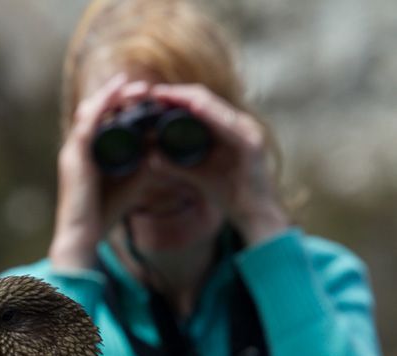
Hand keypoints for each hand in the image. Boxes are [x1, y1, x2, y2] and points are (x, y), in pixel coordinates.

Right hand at [49, 74, 151, 269]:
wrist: (83, 235)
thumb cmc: (104, 213)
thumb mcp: (132, 182)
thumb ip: (144, 164)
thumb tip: (161, 146)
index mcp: (89, 153)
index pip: (103, 119)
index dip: (123, 106)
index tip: (148, 99)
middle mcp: (78, 148)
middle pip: (96, 110)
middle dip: (120, 96)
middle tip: (146, 90)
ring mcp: (74, 150)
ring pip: (90, 111)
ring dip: (112, 95)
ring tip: (134, 87)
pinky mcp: (74, 157)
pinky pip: (88, 123)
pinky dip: (103, 105)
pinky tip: (118, 93)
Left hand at [150, 84, 288, 245]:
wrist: (254, 215)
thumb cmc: (228, 193)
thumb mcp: (195, 175)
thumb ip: (174, 164)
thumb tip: (148, 157)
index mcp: (227, 128)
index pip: (199, 104)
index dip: (175, 97)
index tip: (151, 97)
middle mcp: (239, 124)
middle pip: (206, 99)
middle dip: (178, 93)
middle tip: (152, 93)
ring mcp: (248, 131)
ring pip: (216, 106)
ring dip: (189, 99)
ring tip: (166, 95)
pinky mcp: (253, 143)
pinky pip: (230, 125)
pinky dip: (212, 115)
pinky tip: (195, 109)